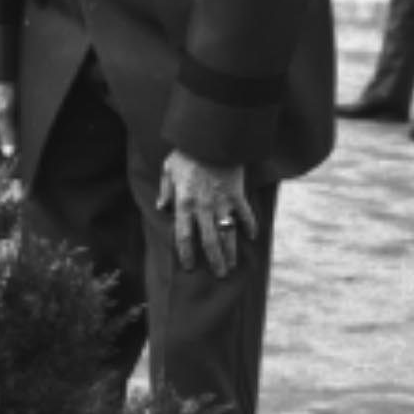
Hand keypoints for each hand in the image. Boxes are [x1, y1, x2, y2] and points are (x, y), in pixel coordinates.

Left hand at [156, 150, 254, 277]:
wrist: (211, 138)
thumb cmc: (187, 151)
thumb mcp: (168, 168)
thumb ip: (165, 190)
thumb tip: (162, 207)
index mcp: (184, 203)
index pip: (184, 236)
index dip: (186, 254)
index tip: (189, 267)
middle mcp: (203, 208)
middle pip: (209, 242)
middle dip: (214, 261)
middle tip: (219, 275)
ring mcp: (222, 203)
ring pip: (227, 234)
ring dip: (231, 252)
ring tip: (233, 266)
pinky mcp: (237, 194)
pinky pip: (245, 215)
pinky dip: (250, 226)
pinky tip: (252, 237)